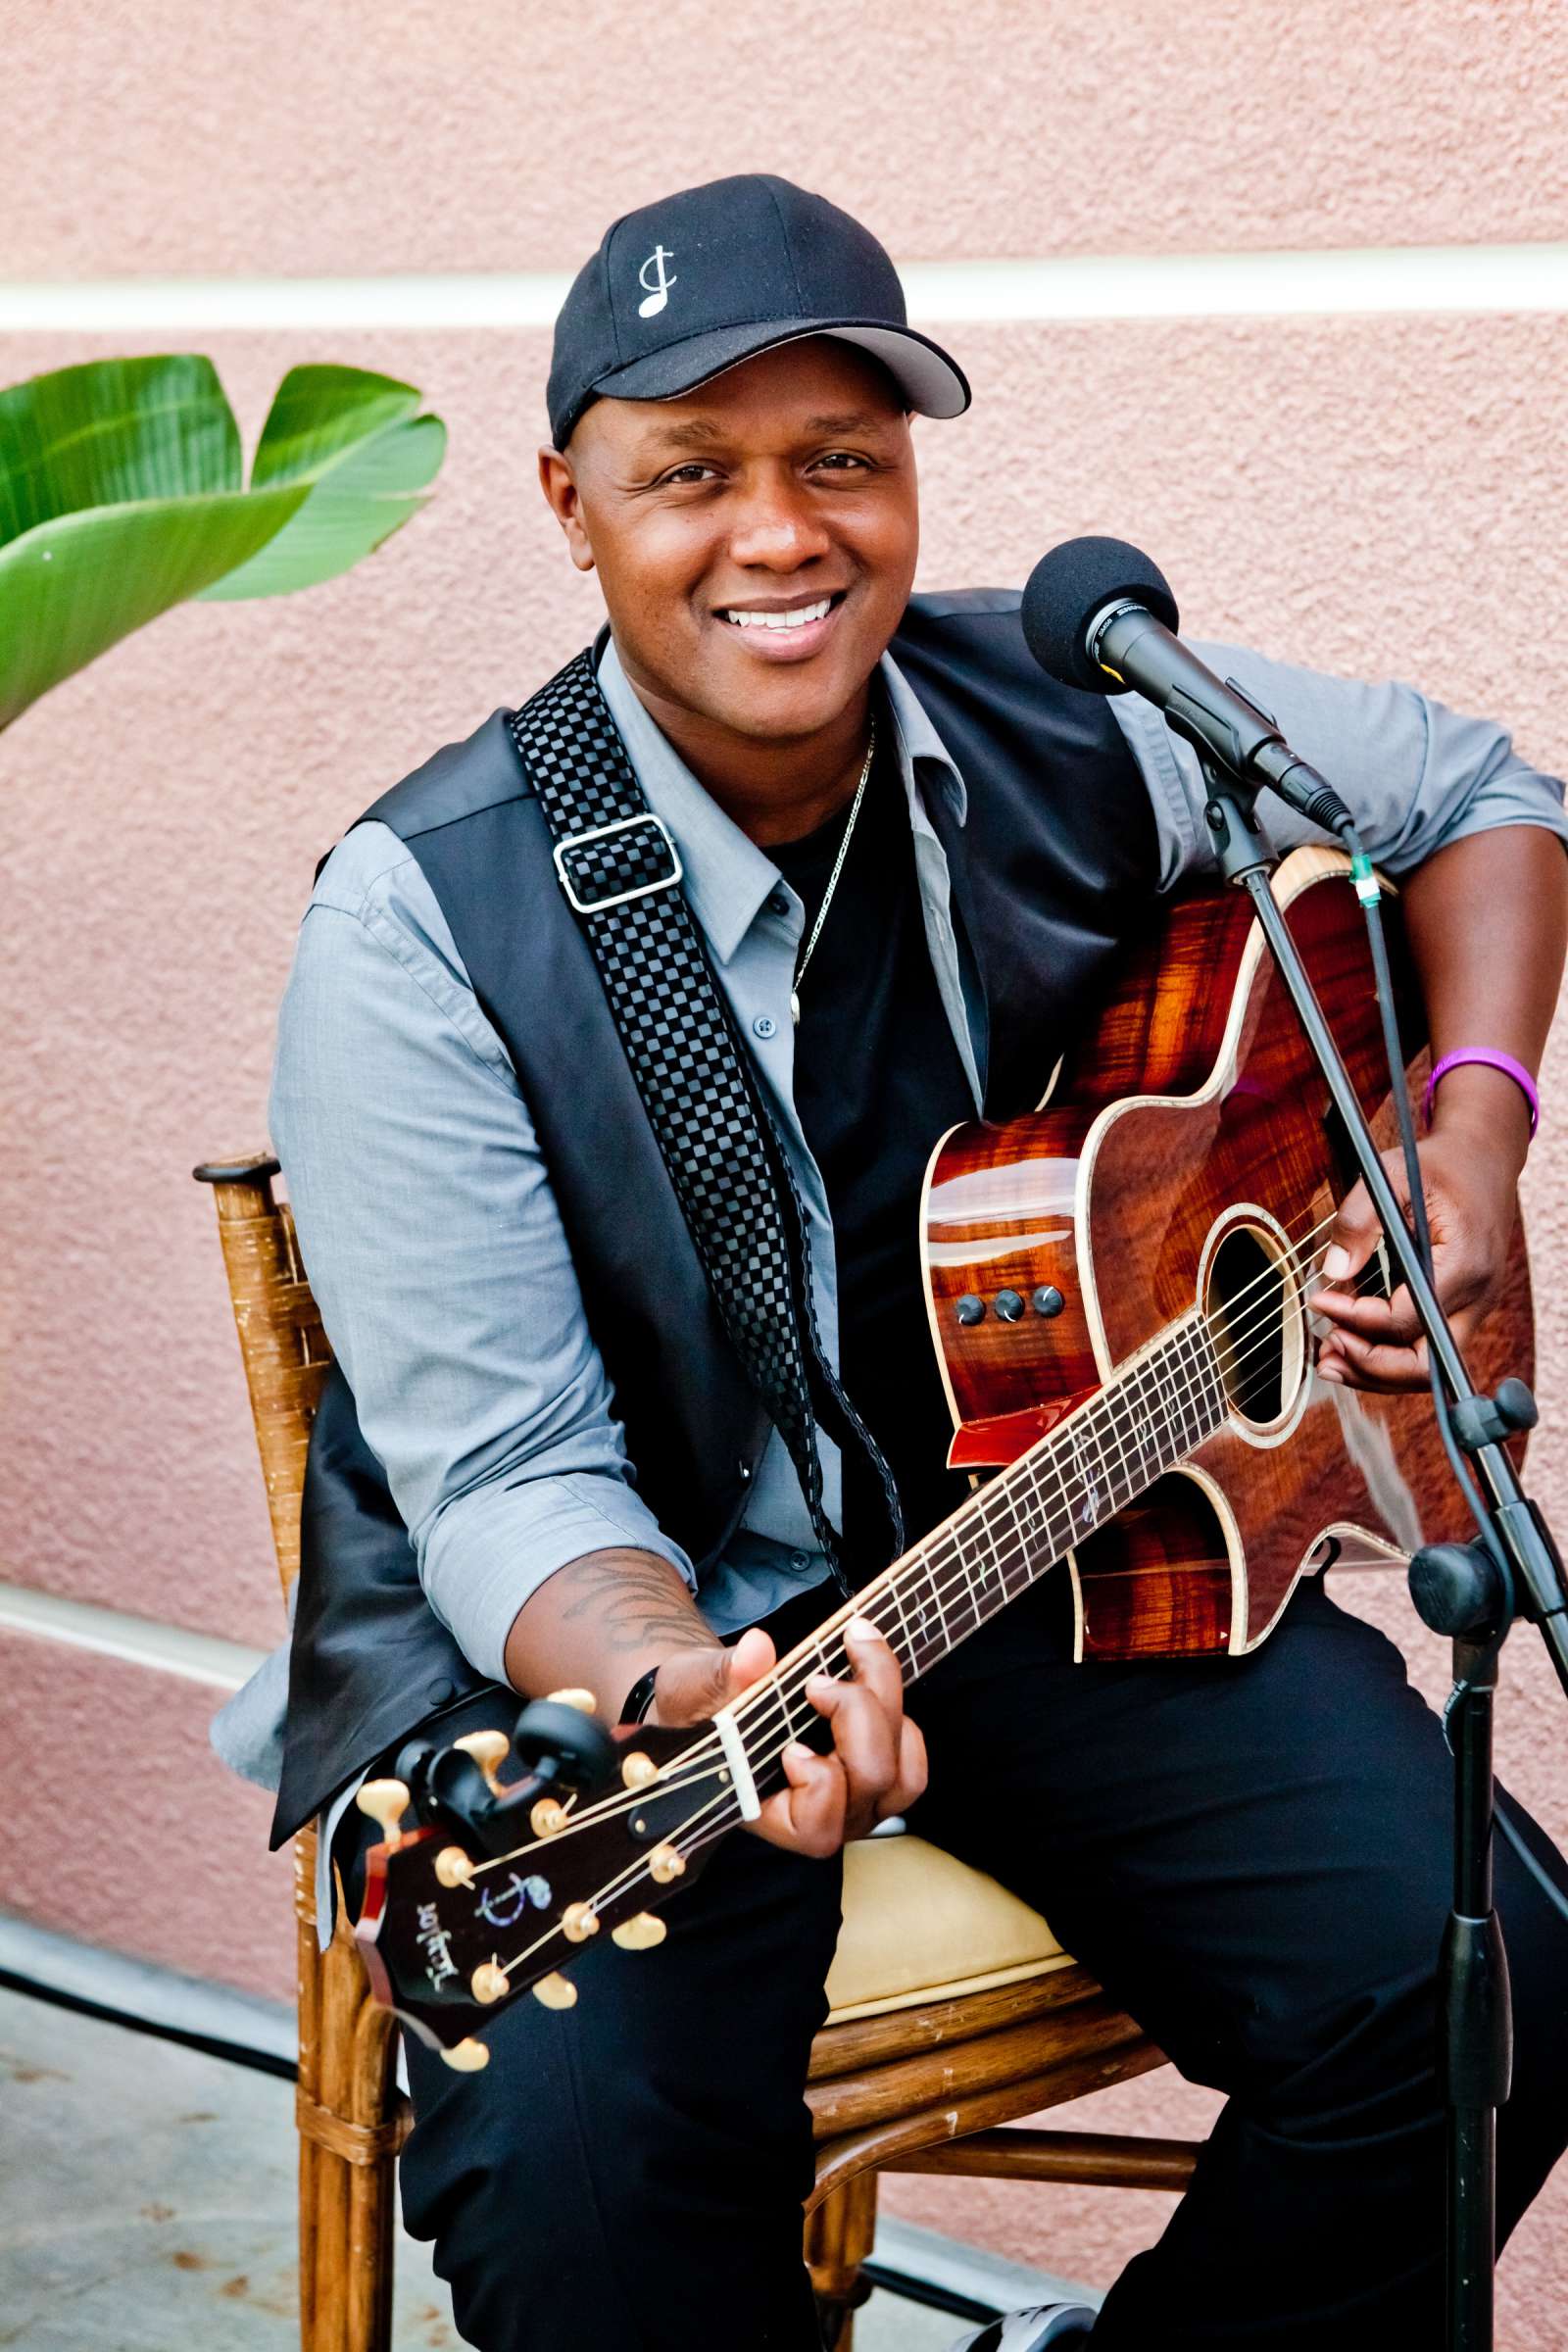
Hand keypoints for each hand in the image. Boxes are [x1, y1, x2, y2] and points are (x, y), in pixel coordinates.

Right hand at [649, 1615, 926, 1857]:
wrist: (712, 1699)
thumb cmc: (695, 1705)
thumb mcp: (691, 1687)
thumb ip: (722, 1675)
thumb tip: (757, 1651)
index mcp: (770, 1814)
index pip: (817, 1829)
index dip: (818, 1785)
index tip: (791, 1746)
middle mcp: (823, 1817)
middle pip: (871, 1779)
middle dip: (857, 1715)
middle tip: (818, 1678)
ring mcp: (856, 1798)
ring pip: (902, 1772)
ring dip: (887, 1705)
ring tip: (855, 1653)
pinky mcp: (877, 1771)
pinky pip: (911, 1756)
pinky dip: (900, 1710)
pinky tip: (867, 1669)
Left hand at [1313, 1120, 1520, 1394]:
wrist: (1481, 1163)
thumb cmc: (1435, 1167)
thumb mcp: (1390, 1176)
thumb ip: (1359, 1220)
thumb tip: (1333, 1270)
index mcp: (1464, 1263)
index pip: (1406, 1319)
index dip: (1356, 1319)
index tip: (1320, 1300)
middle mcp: (1477, 1296)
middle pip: (1424, 1364)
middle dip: (1370, 1366)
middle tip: (1326, 1347)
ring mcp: (1473, 1308)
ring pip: (1427, 1368)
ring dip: (1375, 1372)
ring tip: (1328, 1358)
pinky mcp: (1462, 1311)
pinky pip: (1427, 1350)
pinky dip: (1389, 1358)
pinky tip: (1351, 1348)